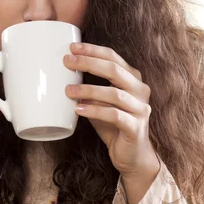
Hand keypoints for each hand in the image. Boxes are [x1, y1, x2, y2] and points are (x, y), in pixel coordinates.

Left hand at [63, 43, 159, 177]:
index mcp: (133, 79)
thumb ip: (89, 89)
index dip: (93, 50)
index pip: (113, 57)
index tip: (72, 48)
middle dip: (89, 63)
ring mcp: (140, 108)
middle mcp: (140, 90)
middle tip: (67, 62)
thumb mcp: (100, 102)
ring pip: (113, 93)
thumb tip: (63, 75)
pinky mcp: (136, 127)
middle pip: (114, 70)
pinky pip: (114, 115)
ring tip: (68, 90)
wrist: (132, 155)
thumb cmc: (113, 125)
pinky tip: (79, 110)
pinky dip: (95, 111)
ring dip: (88, 89)